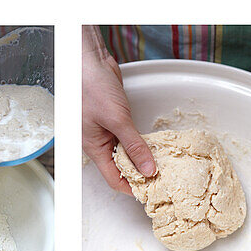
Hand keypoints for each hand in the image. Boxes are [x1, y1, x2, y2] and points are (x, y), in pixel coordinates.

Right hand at [82, 26, 154, 193]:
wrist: (89, 59)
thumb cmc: (92, 87)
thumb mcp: (117, 120)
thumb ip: (134, 146)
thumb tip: (148, 169)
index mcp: (95, 149)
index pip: (115, 179)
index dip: (132, 188)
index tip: (151, 191)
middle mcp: (101, 144)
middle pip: (122, 169)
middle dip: (140, 175)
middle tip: (161, 178)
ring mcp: (108, 132)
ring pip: (127, 153)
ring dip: (142, 158)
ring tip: (161, 163)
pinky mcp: (115, 120)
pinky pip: (129, 138)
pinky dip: (140, 143)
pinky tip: (152, 146)